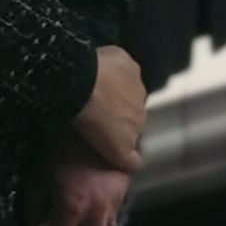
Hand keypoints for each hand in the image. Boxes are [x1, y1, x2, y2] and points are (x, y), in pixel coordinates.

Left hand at [24, 135, 130, 225]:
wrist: (93, 110)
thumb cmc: (58, 142)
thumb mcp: (38, 175)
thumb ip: (35, 209)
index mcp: (72, 207)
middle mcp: (97, 210)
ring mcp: (116, 199)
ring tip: (76, 215)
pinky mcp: (126, 187)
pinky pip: (112, 212)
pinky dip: (99, 212)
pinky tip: (89, 194)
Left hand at [73, 44, 146, 172]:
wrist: (83, 86)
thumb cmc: (93, 120)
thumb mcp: (114, 148)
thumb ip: (128, 157)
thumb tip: (138, 166)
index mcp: (140, 122)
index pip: (134, 129)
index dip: (120, 131)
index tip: (105, 131)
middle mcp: (142, 101)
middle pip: (131, 108)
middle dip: (118, 110)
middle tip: (97, 112)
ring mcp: (135, 79)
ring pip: (127, 86)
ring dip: (115, 89)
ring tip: (93, 91)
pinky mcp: (124, 59)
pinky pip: (120, 65)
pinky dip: (111, 68)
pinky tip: (97, 70)